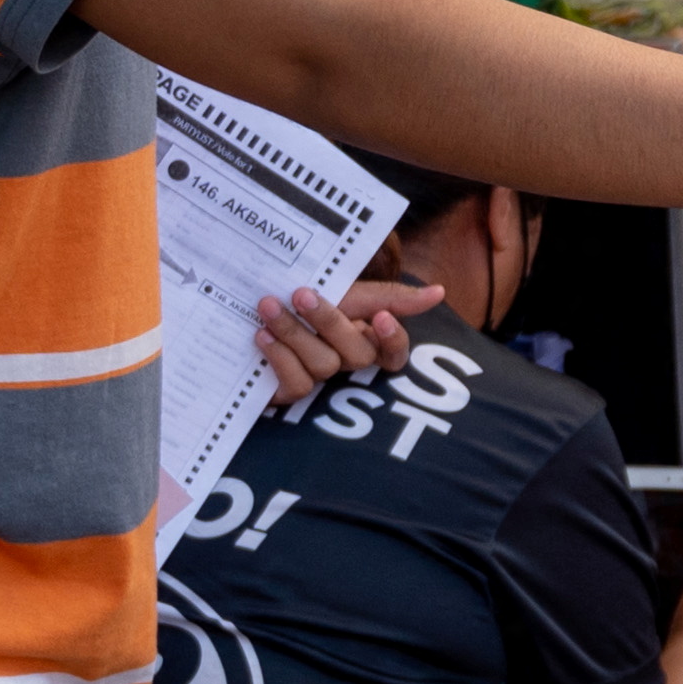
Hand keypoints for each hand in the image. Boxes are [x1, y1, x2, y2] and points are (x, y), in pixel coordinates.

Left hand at [257, 278, 440, 407]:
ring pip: (322, 365)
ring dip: (294, 333)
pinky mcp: (290, 394)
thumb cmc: (301, 298)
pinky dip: (279, 357)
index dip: (394, 340)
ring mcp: (319, 381)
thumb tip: (440, 292)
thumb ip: (389, 295)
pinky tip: (262, 337)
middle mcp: (346, 363)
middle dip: (328, 322)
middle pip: (356, 354)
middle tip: (301, 293)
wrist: (242, 304)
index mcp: (365, 339)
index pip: (395, 352)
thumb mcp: (343, 290)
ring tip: (268, 307)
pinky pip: (297, 384)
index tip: (382, 319)